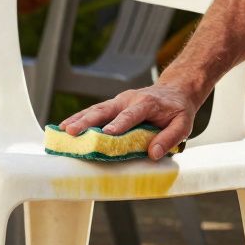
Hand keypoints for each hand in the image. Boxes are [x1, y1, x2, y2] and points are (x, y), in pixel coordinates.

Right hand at [58, 82, 198, 159]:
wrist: (175, 91)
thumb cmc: (178, 110)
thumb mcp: (183, 124)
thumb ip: (169, 138)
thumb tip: (153, 154)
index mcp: (146, 104)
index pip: (130, 115)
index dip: (119, 124)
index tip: (107, 134)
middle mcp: (128, 100)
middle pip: (105, 110)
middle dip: (87, 121)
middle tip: (71, 131)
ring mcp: (118, 101)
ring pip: (95, 109)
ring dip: (77, 119)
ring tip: (61, 130)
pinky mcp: (112, 105)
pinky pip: (94, 111)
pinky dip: (78, 118)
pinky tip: (64, 127)